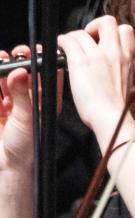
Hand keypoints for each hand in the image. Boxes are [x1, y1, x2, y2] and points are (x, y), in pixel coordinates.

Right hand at [0, 48, 37, 171]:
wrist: (7, 166)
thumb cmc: (26, 146)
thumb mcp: (27, 119)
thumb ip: (23, 96)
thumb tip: (19, 72)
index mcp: (45, 101)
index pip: (47, 77)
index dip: (43, 62)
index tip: (39, 51)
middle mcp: (30, 99)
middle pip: (25, 74)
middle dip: (21, 61)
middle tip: (18, 53)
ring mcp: (12, 102)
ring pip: (8, 79)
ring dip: (4, 68)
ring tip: (3, 59)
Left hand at [58, 16, 134, 140]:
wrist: (111, 116)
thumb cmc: (117, 106)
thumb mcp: (127, 82)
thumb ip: (121, 68)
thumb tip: (111, 65)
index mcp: (128, 58)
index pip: (125, 30)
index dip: (112, 31)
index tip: (103, 40)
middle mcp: (114, 52)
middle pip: (107, 21)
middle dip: (95, 25)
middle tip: (88, 38)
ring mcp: (97, 55)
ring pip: (82, 32)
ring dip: (73, 37)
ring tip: (69, 48)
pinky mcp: (80, 62)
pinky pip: (67, 41)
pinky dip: (61, 42)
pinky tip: (60, 50)